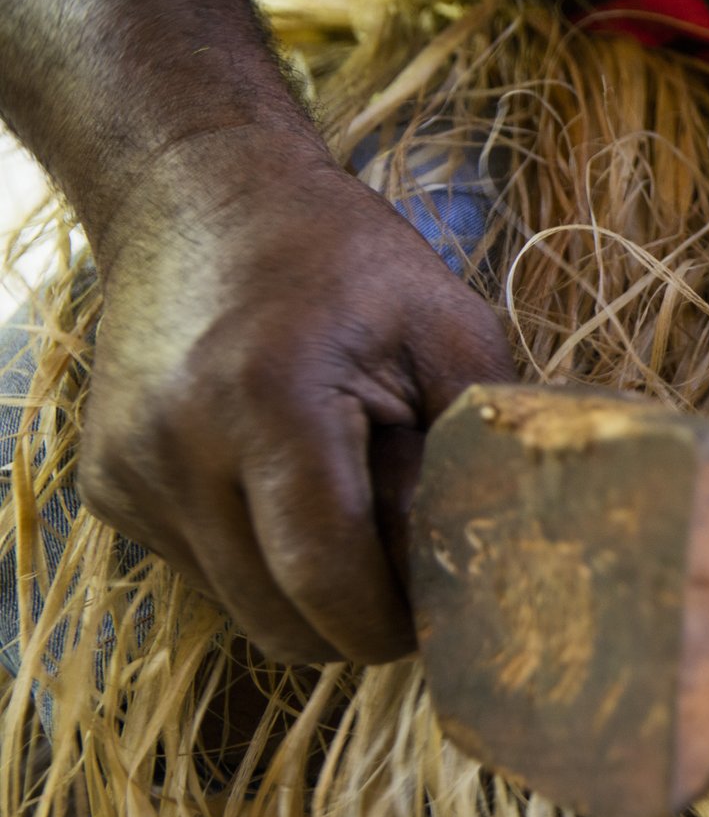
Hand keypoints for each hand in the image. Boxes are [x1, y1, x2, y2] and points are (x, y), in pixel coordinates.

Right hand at [80, 131, 513, 663]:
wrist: (197, 193)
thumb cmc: (347, 260)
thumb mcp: (448, 334)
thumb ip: (468, 457)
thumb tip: (493, 566)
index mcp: (269, 401)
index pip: (326, 580)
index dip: (394, 622)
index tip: (446, 617)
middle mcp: (178, 448)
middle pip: (281, 621)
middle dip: (357, 623)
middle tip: (415, 578)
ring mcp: (131, 472)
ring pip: (241, 608)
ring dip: (306, 594)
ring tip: (355, 511)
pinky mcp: (108, 486)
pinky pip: (204, 571)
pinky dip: (260, 559)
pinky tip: (288, 486)